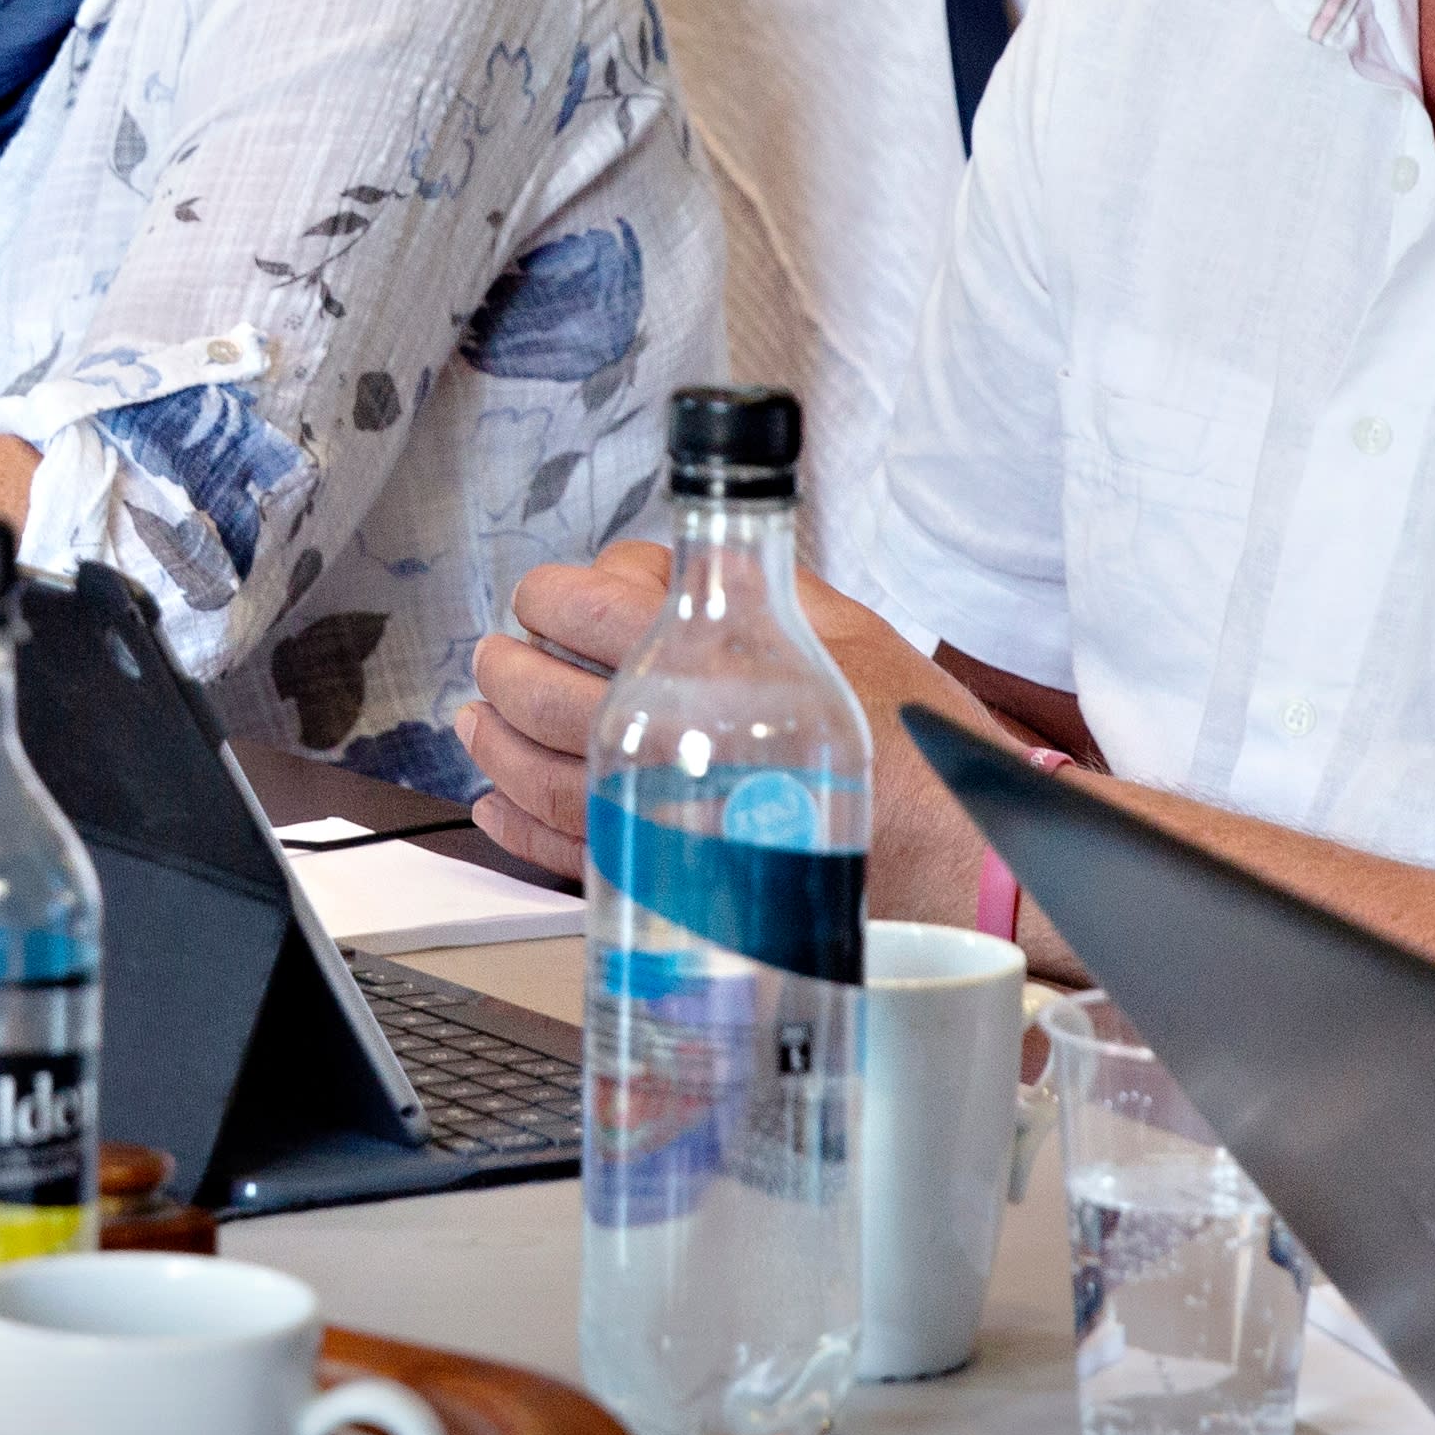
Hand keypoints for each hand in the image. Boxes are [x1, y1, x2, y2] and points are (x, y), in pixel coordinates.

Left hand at [461, 538, 1011, 884]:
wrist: (958, 854)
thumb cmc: (911, 743)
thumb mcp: (845, 627)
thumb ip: (754, 582)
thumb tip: (690, 556)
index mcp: (716, 661)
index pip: (590, 607)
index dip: (552, 594)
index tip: (547, 597)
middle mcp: (679, 739)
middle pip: (543, 694)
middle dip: (503, 667)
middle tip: (495, 654)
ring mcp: (668, 816)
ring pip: (539, 776)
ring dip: (494, 743)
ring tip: (477, 721)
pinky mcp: (675, 878)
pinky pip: (567, 852)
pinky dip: (517, 827)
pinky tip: (497, 806)